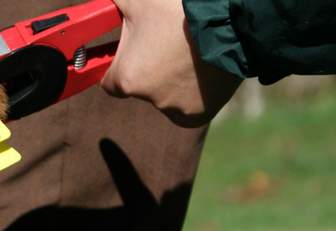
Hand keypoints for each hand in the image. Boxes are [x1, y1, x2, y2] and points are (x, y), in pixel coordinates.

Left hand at [101, 0, 242, 127]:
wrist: (232, 21)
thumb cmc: (181, 10)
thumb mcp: (139, 1)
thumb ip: (114, 6)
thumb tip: (103, 5)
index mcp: (127, 77)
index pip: (110, 83)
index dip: (119, 67)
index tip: (130, 56)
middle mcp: (149, 98)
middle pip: (141, 87)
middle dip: (150, 70)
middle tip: (168, 45)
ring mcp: (175, 108)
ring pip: (166, 97)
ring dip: (174, 81)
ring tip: (190, 53)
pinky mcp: (199, 113)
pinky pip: (189, 108)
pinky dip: (193, 94)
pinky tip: (202, 72)